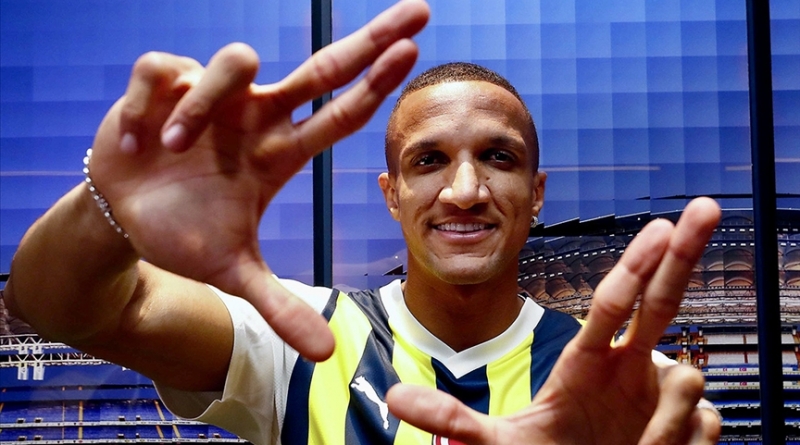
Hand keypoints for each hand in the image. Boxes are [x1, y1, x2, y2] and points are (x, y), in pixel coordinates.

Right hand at [87, 0, 428, 360]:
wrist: (123, 218)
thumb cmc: (185, 233)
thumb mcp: (235, 273)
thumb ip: (280, 307)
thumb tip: (327, 356)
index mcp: (279, 152)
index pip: (341, 113)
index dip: (378, 85)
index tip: (417, 52)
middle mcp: (256, 117)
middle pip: (323, 66)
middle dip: (370, 39)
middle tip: (421, 10)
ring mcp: (214, 96)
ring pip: (237, 63)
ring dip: (203, 105)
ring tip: (168, 145)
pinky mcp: (164, 83)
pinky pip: (170, 69)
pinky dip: (154, 102)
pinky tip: (138, 137)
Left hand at [387, 197, 722, 443]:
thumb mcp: (493, 442)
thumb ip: (449, 418)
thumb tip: (396, 399)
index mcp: (585, 364)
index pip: (611, 306)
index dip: (633, 268)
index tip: (656, 227)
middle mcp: (627, 368)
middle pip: (661, 300)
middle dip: (684, 255)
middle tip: (707, 206)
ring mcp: (659, 395)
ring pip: (686, 381)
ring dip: (665, 422)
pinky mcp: (689, 427)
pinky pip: (709, 422)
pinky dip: (690, 441)